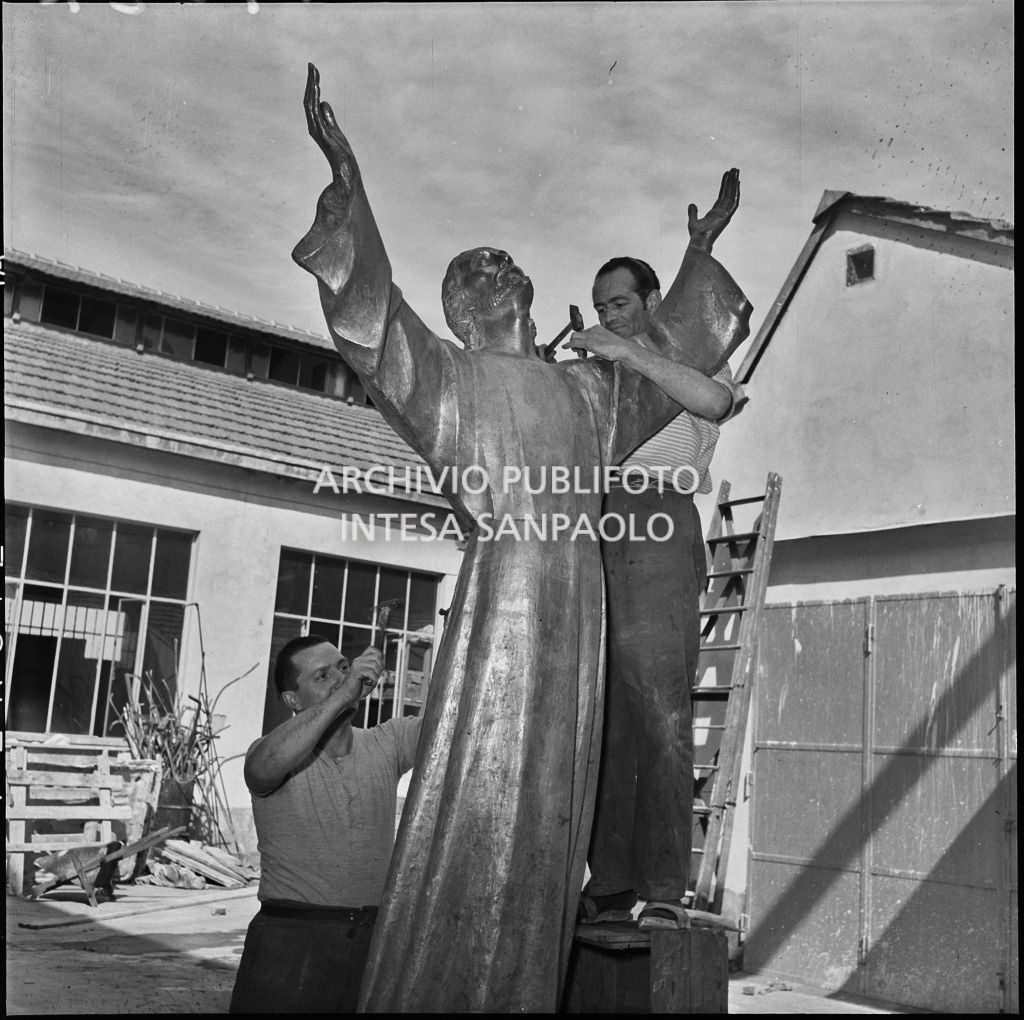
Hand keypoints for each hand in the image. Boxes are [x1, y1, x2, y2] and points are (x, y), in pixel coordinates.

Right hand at [303, 63, 358, 191]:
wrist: (346, 169)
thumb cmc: (341, 152)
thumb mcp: (335, 129)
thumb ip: (328, 117)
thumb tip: (323, 103)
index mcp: (316, 124)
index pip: (312, 102)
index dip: (312, 86)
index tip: (314, 71)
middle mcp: (313, 126)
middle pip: (309, 99)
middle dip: (311, 81)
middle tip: (311, 64)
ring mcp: (316, 130)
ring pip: (310, 104)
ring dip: (312, 87)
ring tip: (313, 71)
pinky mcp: (322, 133)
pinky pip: (315, 113)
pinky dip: (315, 99)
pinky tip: (317, 87)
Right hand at [348, 646, 384, 699]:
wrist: (346, 695)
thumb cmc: (358, 687)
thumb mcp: (368, 676)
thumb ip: (374, 668)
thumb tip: (382, 664)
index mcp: (360, 659)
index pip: (372, 649)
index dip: (379, 657)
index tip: (378, 668)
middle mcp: (358, 660)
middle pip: (376, 658)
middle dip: (379, 669)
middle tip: (374, 678)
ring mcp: (357, 665)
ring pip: (375, 666)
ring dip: (376, 676)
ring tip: (370, 681)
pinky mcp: (357, 671)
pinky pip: (372, 674)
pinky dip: (373, 681)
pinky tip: (367, 684)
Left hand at [565, 325, 637, 361]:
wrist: (623, 348)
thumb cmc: (618, 348)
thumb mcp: (606, 343)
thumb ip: (599, 343)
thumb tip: (595, 348)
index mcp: (597, 328)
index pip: (584, 332)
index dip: (581, 340)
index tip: (582, 347)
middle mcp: (592, 329)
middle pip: (578, 333)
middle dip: (575, 341)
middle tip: (578, 351)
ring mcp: (590, 335)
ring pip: (574, 337)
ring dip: (573, 345)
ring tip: (578, 353)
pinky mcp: (588, 342)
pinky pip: (574, 342)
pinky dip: (568, 345)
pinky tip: (564, 347)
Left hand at [687, 168, 739, 254]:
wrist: (699, 240)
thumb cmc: (696, 234)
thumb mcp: (692, 221)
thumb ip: (692, 212)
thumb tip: (691, 204)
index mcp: (715, 213)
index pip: (722, 197)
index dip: (725, 186)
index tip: (727, 175)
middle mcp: (722, 212)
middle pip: (728, 194)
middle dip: (731, 181)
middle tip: (734, 169)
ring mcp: (726, 213)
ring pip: (732, 195)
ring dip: (734, 183)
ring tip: (736, 171)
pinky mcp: (728, 214)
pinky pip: (734, 201)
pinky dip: (736, 191)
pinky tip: (737, 182)